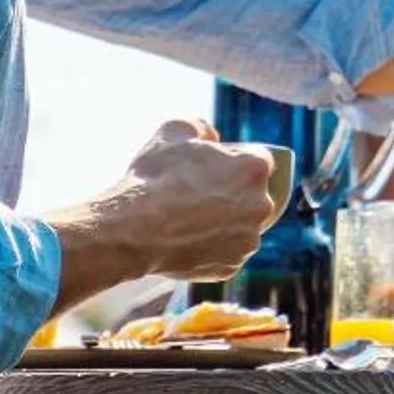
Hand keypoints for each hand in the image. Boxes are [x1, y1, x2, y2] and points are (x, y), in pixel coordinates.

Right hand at [96, 119, 280, 278]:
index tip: (214, 168)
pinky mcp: (232, 267)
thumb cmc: (154, 178)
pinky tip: (186, 240)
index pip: (258, 160)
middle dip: (232, 193)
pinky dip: (211, 247)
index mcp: (254, 168)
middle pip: (253, 195)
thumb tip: (209, 136)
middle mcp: (261, 205)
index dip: (235, 161)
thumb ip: (200, 126)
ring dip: (223, 222)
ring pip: (240, 226)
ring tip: (188, 221)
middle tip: (197, 195)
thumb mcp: (173, 130)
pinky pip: (226, 252)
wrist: (132, 230)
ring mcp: (248, 240)